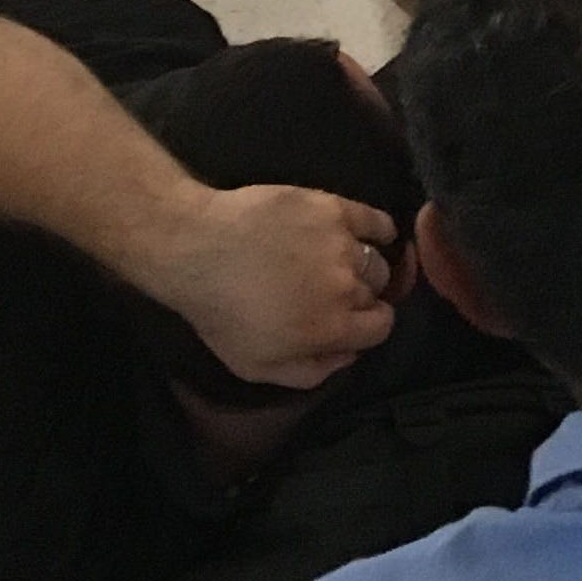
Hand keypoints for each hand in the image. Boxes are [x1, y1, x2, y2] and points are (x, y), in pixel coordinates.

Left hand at [153, 184, 400, 390]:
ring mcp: (343, 243)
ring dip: (364, 266)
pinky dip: (381, 230)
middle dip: (361, 297)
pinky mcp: (334, 208)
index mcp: (334, 327)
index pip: (381, 327)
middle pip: (377, 292)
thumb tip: (349, 357)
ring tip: (339, 265)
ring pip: (376, 259)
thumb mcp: (257, 367)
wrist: (199, 250)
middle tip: (331, 292)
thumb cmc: (223, 314)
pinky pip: (376, 220)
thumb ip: (311, 372)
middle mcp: (348, 285)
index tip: (352, 322)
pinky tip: (375, 234)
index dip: (369, 327)